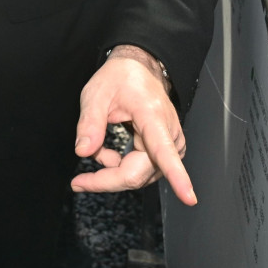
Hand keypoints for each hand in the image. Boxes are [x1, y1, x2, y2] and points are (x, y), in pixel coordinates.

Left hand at [70, 45, 195, 204]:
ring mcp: (171, 146)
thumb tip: (83, 152)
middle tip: (78, 182)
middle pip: (138, 174)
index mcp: (153, 117)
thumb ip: (89, 123)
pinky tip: (107, 153)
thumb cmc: (120, 79)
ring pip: (138, 176)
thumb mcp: (96, 94)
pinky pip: (140, 171)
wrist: (140, 69)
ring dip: (112, 171)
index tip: (189, 198)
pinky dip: (119, 167)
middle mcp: (169, 135)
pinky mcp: (167, 152)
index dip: (177, 177)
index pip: (164, 152)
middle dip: (107, 180)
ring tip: (96, 148)